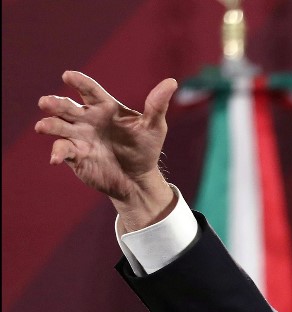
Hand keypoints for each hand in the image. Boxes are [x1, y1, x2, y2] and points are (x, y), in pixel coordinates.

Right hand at [35, 71, 178, 229]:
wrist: (138, 178)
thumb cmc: (145, 148)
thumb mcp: (154, 127)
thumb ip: (157, 105)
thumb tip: (172, 82)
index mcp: (105, 107)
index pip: (90, 90)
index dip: (79, 82)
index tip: (68, 76)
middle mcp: (87, 119)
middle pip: (67, 107)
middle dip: (55, 104)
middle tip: (46, 102)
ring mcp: (79, 136)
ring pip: (58, 126)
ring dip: (50, 125)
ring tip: (43, 127)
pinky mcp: (75, 155)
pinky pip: (62, 150)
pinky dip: (57, 152)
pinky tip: (56, 158)